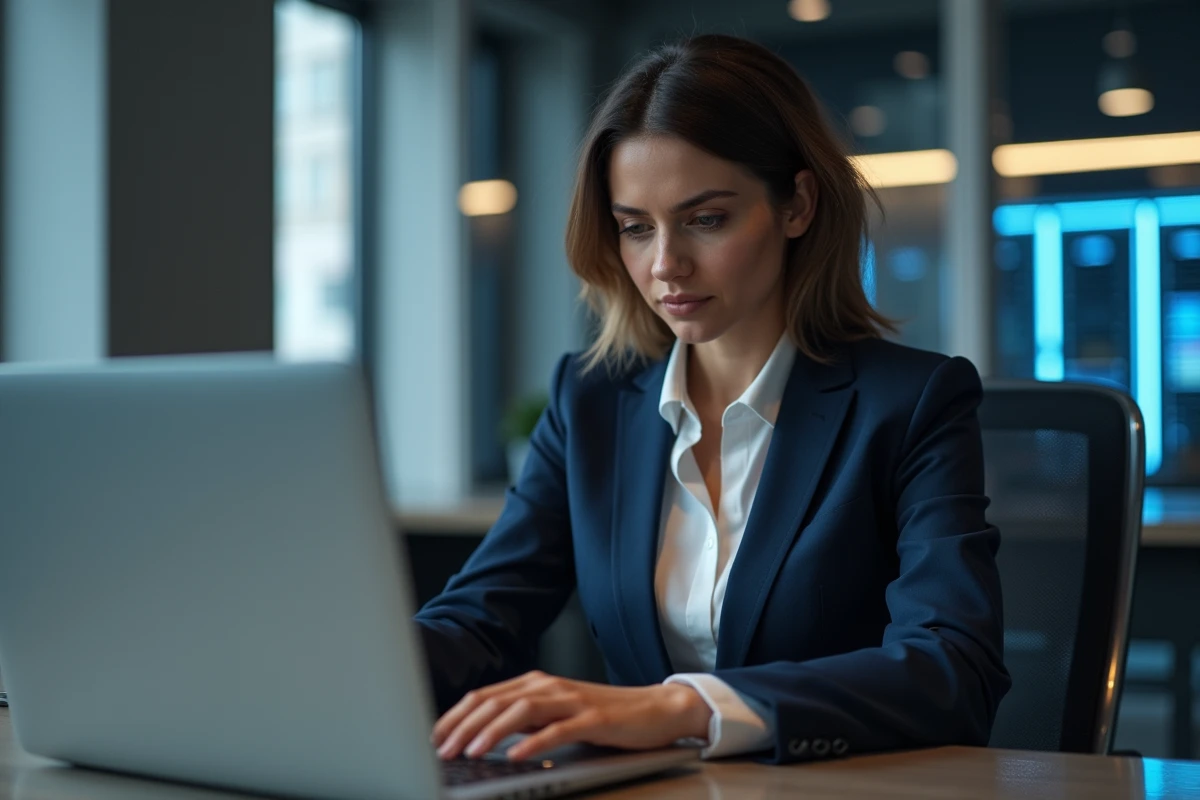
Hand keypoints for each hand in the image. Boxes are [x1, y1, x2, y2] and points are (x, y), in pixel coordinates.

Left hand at [430, 670, 711, 760]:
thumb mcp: (555, 715)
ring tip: (469, 752)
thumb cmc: (603, 716)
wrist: (655, 709)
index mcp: (535, 684)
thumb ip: (523, 720)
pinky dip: (534, 742)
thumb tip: (480, 736)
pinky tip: (516, 756)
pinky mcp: (593, 718)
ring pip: (521, 711)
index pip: (484, 696)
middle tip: (442, 749)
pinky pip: (558, 730)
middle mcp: (549, 686)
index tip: (434, 737)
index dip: (455, 716)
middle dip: (463, 726)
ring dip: (491, 732)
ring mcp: (571, 700)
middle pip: (496, 701)